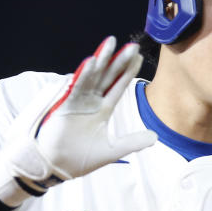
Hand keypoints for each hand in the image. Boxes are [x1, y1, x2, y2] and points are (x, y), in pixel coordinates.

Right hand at [0, 36, 156, 203]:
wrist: (56, 167)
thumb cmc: (80, 159)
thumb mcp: (112, 150)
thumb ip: (132, 142)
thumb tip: (155, 136)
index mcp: (102, 109)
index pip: (118, 86)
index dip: (127, 71)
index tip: (138, 57)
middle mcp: (91, 101)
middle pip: (107, 76)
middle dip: (118, 61)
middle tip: (131, 45)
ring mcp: (78, 101)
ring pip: (92, 76)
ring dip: (101, 60)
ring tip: (111, 43)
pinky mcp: (65, 104)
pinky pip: (76, 87)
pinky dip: (83, 75)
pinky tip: (92, 62)